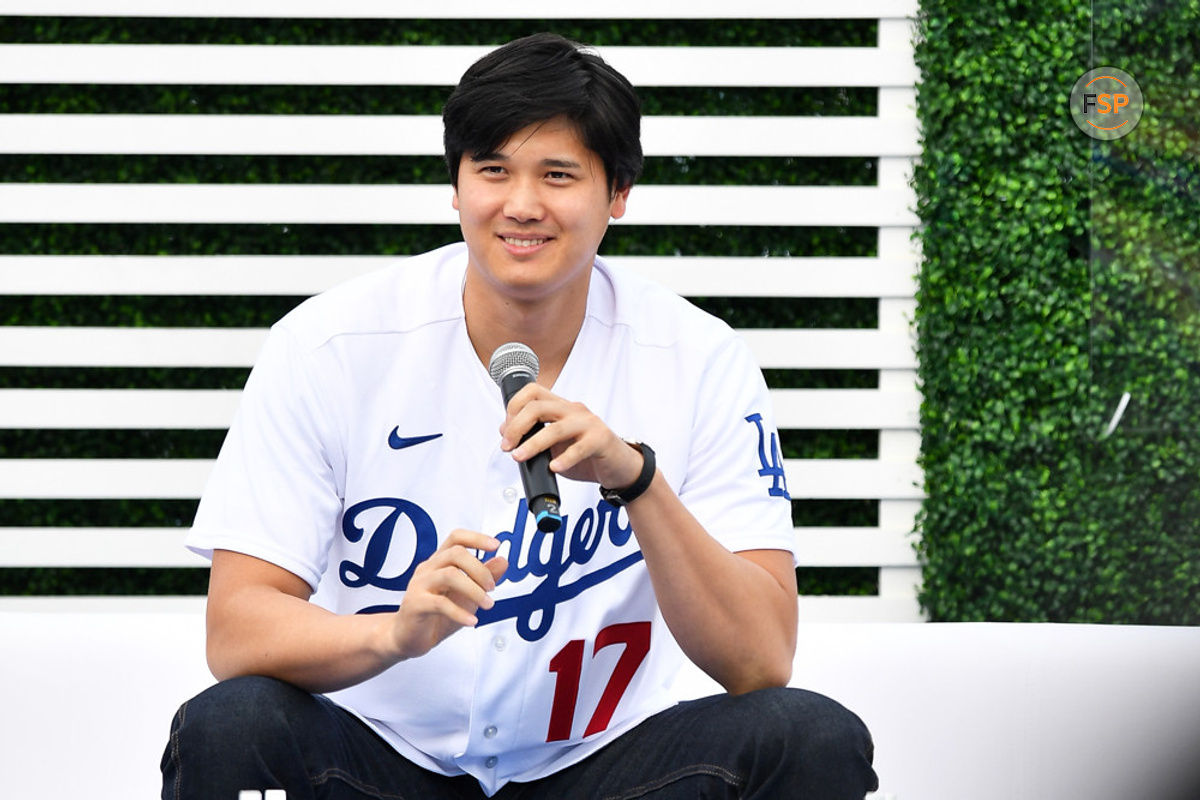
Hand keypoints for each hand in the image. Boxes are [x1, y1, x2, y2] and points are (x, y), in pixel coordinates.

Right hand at [388, 529, 507, 660]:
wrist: (409, 638)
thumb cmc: (437, 615)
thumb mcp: (467, 596)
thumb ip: (484, 578)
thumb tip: (503, 560)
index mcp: (439, 562)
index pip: (456, 538)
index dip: (476, 538)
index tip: (495, 545)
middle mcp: (428, 569)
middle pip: (456, 553)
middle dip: (480, 569)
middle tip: (492, 588)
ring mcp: (419, 585)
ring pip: (449, 575)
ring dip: (474, 590)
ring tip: (487, 604)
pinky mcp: (415, 604)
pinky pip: (440, 604)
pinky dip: (460, 613)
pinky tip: (472, 621)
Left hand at [498, 383, 643, 488]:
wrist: (620, 467)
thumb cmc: (587, 454)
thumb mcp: (556, 444)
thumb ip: (535, 436)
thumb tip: (506, 433)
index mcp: (561, 407)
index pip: (532, 391)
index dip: (514, 407)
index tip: (505, 430)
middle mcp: (573, 410)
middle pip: (538, 407)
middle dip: (517, 427)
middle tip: (508, 447)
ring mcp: (588, 423)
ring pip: (555, 428)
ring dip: (533, 444)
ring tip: (520, 457)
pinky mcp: (601, 439)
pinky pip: (579, 447)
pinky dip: (564, 458)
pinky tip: (554, 467)